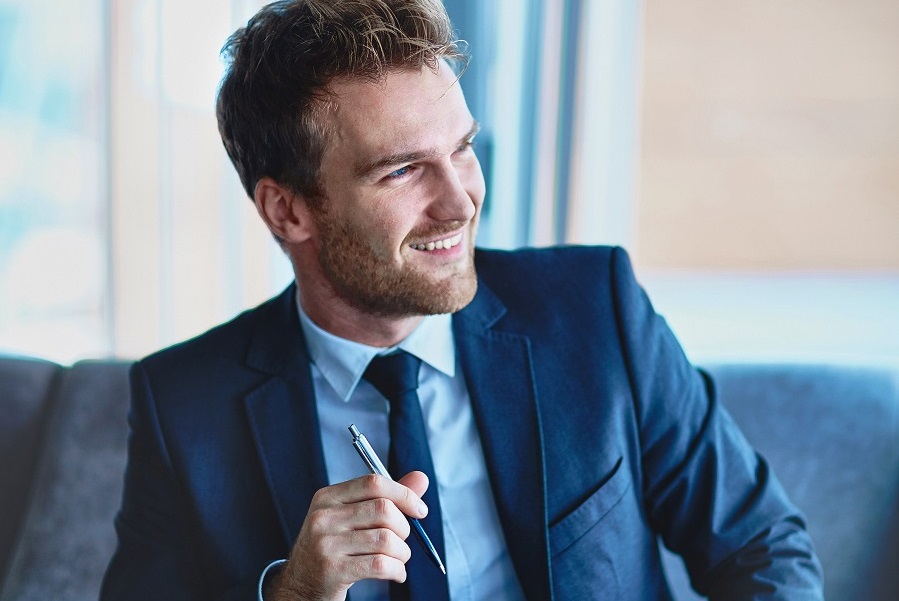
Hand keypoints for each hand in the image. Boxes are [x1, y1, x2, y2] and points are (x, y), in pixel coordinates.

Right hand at [270, 471, 429, 600]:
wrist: (300, 586)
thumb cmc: (333, 549)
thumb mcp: (352, 519)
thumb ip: (386, 498)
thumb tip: (421, 478)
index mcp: (328, 497)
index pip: (374, 483)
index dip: (404, 494)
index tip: (420, 511)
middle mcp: (323, 516)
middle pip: (383, 510)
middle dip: (404, 528)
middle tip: (402, 542)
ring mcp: (325, 543)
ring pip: (386, 539)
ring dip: (403, 553)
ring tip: (399, 560)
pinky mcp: (332, 570)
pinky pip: (380, 564)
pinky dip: (397, 570)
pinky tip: (396, 574)